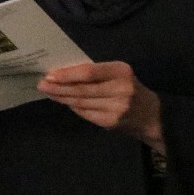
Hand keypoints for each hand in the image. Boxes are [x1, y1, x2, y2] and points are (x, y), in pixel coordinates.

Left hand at [38, 61, 163, 152]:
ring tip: (48, 92)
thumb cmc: (129, 87)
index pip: (89, 72)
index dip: (68, 74)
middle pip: (82, 89)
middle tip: (41, 84)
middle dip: (59, 87)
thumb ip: (97, 72)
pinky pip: (85, 113)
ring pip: (81, 102)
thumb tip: (64, 72)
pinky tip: (64, 102)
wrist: (152, 116)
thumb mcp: (119, 73)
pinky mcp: (111, 123)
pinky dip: (73, 107)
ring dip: (62, 97)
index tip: (50, 74)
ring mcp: (116, 108)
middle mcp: (120, 90)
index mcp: (121, 71)